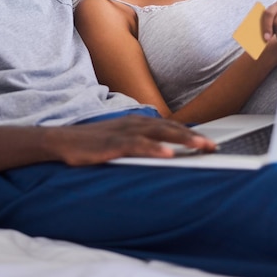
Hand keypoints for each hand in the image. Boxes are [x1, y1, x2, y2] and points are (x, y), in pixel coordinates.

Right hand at [49, 115, 216, 165]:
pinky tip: (168, 153)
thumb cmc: (91, 144)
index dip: (190, 133)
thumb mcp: (119, 141)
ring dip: (182, 139)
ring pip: (159, 134)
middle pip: (170, 128)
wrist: (62, 141)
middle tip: (214, 146)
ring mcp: (123, 132)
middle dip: (194, 136)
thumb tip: (162, 152)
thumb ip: (139, 143)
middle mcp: (134, 123)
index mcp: (136, 122)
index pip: (169, 127)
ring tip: (201, 147)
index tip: (210, 142)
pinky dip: (154, 148)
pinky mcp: (113, 144)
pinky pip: (138, 146)